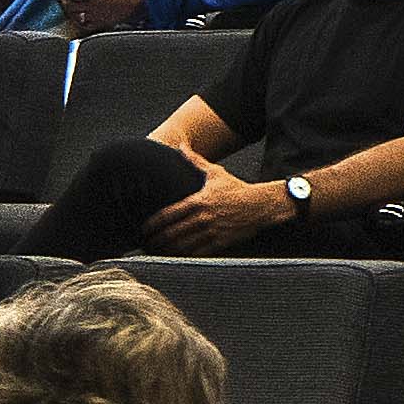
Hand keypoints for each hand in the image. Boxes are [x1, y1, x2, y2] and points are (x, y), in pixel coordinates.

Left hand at [60, 0, 143, 28]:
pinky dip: (79, 22)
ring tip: (66, 6)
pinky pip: (86, 26)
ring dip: (69, 12)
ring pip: (76, 17)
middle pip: (71, 7)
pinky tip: (78, 17)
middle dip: (63, 1)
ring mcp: (98, 16)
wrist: (140, 2)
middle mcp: (95, 6)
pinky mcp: (102, 23)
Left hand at [142, 165, 295, 249]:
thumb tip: (181, 145)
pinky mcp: (220, 242)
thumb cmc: (236, 188)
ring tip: (156, 252)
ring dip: (167, 250)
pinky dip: (184, 256)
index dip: (153, 224)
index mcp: (198, 200)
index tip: (143, 228)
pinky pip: (198, 253)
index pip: (169, 215)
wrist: (260, 205)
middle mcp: (203, 217)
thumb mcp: (215, 172)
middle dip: (156, 240)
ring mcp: (212, 231)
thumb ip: (195, 161)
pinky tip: (175, 257)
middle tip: (145, 243)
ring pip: (183, 245)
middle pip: (173, 233)